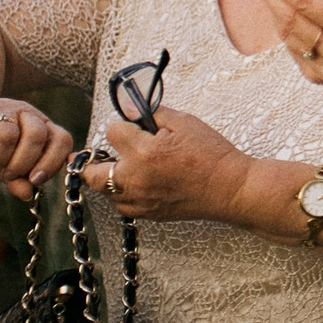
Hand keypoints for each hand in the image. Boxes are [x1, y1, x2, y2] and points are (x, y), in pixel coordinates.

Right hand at [0, 99, 77, 201]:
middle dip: (22, 163)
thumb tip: (28, 193)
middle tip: (8, 174)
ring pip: (7, 133)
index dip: (52, 163)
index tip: (35, 180)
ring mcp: (0, 107)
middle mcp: (25, 113)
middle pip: (36, 135)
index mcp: (41, 127)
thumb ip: (20, 180)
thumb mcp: (7, 170)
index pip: (61, 140)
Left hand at [100, 106, 257, 224]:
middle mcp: (135, 179)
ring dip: (108, 178)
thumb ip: (151, 113)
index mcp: (143, 152)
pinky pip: (121, 204)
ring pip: (104, 191)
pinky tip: (137, 183)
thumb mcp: (184, 122)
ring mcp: (139, 200)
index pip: (111, 132)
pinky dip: (122, 194)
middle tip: (97, 154)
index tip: (133, 127)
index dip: (122, 126)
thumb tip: (129, 108)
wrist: (231, 188)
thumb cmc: (212, 155)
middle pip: (91, 173)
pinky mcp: (147, 213)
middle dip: (93, 160)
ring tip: (123, 167)